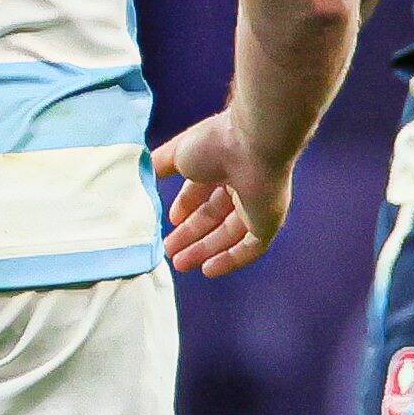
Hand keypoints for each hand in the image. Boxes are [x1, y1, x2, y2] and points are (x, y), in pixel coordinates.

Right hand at [159, 108, 295, 276]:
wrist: (253, 146)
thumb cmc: (216, 144)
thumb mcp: (177, 153)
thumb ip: (160, 163)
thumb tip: (145, 173)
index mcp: (222, 165)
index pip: (203, 192)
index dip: (186, 208)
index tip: (170, 221)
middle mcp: (241, 186)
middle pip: (214, 217)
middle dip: (191, 235)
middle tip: (168, 251)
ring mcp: (257, 206)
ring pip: (229, 235)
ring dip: (204, 250)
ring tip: (179, 264)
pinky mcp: (268, 223)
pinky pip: (250, 248)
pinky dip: (230, 260)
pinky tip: (208, 270)